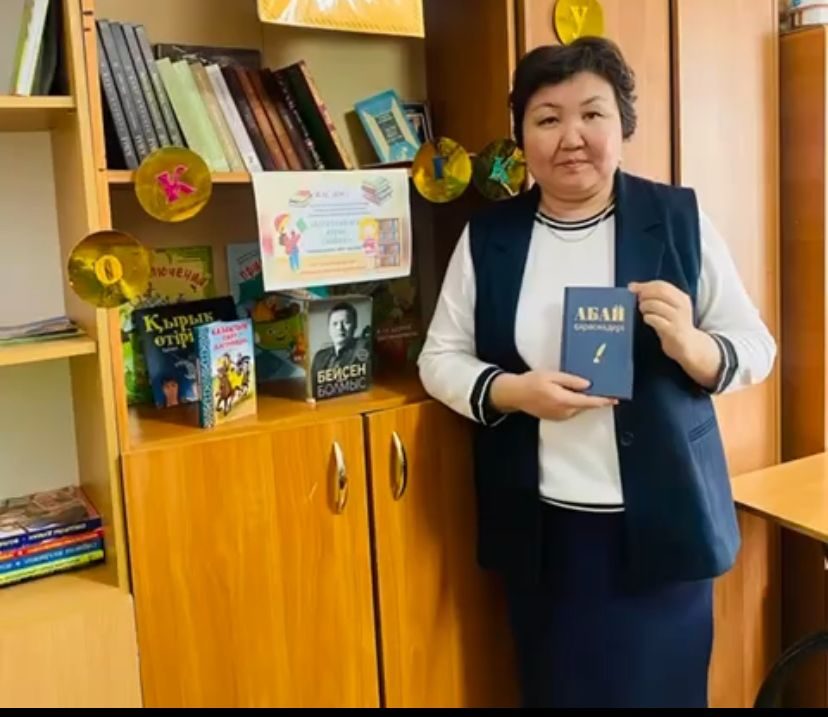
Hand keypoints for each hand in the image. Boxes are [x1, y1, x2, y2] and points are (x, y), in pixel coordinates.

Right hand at [490, 371, 616, 420]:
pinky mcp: (556, 418)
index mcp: (563, 400)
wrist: (515, 395)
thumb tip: (588, 385)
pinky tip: (574, 394)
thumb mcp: (551, 376)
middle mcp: (564, 412)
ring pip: (578, 408)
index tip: (615, 398)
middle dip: (595, 398)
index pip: (588, 402)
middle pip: (585, 406)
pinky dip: (576, 403)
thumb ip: (570, 380)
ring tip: (590, 389)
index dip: (603, 400)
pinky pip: (571, 410)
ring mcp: (560, 416)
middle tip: (604, 387)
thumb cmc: (532, 382)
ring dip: (585, 400)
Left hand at [628, 280, 697, 362]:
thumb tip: (632, 286)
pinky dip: (648, 318)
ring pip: (656, 305)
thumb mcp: (668, 307)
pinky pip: (656, 320)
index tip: (632, 288)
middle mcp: (682, 306)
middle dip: (645, 294)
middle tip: (638, 300)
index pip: (662, 285)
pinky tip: (647, 319)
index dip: (645, 285)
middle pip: (660, 292)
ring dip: (645, 306)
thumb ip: (654, 296)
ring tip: (643, 311)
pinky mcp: (673, 331)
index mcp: (681, 297)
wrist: (688, 345)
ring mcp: (678, 318)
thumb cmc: (673, 324)